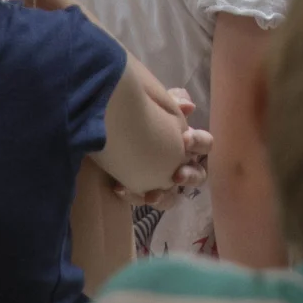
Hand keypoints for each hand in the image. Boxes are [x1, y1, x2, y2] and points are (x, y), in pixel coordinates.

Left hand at [110, 83, 214, 201]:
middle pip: (198, 175)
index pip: (204, 145)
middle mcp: (177, 164)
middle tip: (177, 175)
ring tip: (152, 195)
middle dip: (190, 176)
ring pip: (174, 196)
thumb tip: (190, 106)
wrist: (97, 131)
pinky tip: (120, 187)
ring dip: (167, 195)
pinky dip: (135, 196)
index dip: (199, 143)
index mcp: (185, 142)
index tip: (185, 139)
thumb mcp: (152, 101)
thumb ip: (172, 100)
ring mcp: (160, 182)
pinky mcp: (140, 192)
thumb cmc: (131, 115)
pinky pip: (144, 201)